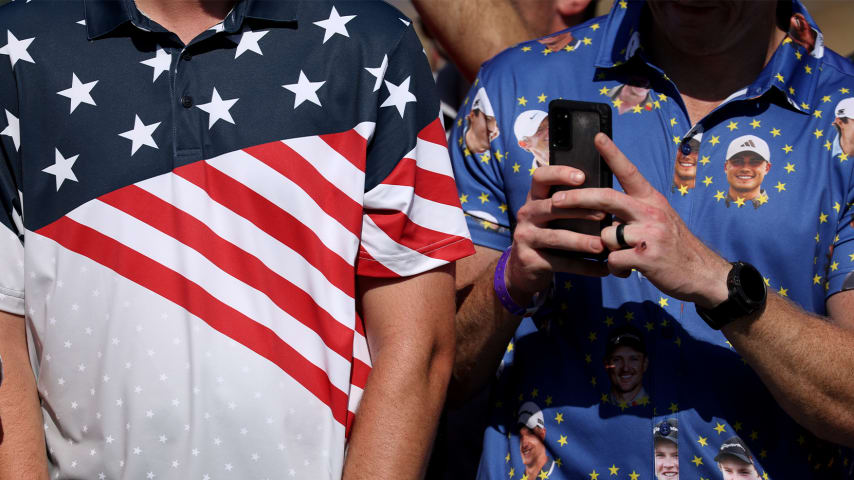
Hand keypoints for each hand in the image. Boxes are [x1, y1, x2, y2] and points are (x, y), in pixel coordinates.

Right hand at [505, 165, 608, 303]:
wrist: (523, 268)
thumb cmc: (549, 233)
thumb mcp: (553, 216)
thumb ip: (571, 204)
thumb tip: (607, 196)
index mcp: (535, 198)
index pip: (541, 176)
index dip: (560, 173)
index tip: (582, 176)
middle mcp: (526, 213)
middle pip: (551, 206)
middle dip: (579, 210)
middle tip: (604, 215)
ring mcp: (525, 237)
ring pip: (556, 237)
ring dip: (581, 241)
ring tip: (603, 245)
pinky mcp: (529, 259)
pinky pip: (560, 263)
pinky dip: (583, 267)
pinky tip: (602, 269)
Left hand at [551, 134, 729, 308]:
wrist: (703, 273)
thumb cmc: (673, 246)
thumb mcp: (660, 219)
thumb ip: (635, 211)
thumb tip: (602, 208)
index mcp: (652, 200)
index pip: (630, 172)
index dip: (613, 153)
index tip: (597, 137)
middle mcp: (651, 212)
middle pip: (606, 198)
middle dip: (577, 198)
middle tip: (557, 200)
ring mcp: (649, 234)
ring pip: (605, 235)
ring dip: (607, 249)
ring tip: (623, 255)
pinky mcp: (646, 257)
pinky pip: (612, 261)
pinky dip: (615, 269)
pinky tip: (627, 270)